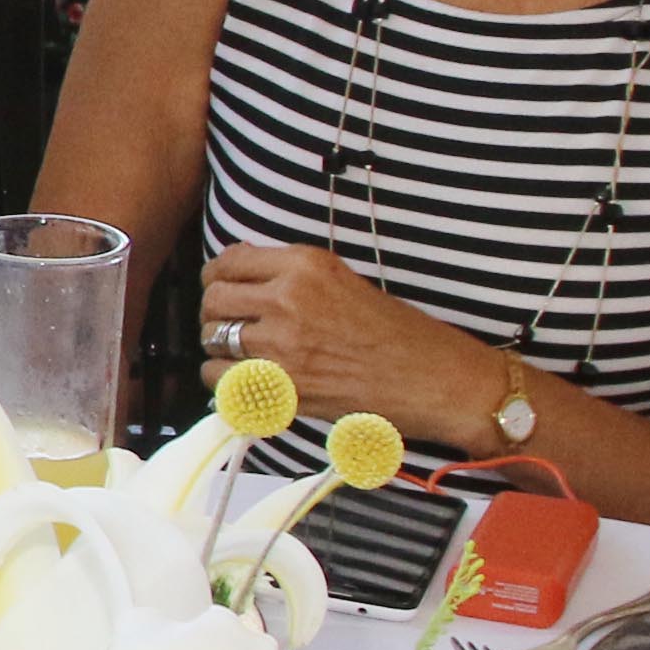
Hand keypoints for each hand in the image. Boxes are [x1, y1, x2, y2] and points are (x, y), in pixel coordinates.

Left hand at [192, 243, 509, 451]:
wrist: (436, 380)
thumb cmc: (401, 333)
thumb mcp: (344, 281)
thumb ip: (292, 275)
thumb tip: (239, 268)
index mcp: (305, 266)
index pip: (229, 262)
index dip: (218, 276)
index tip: (221, 286)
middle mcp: (288, 300)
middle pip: (213, 300)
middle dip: (215, 313)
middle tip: (229, 324)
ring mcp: (282, 346)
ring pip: (213, 341)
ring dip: (220, 349)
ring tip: (241, 355)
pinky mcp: (284, 387)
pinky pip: (223, 382)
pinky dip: (226, 385)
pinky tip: (246, 383)